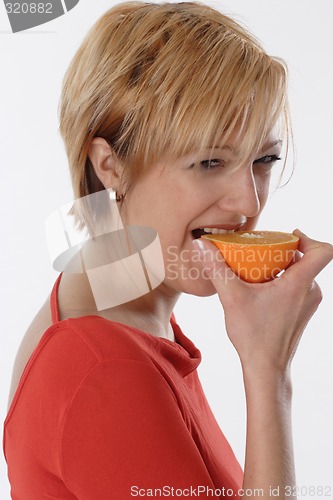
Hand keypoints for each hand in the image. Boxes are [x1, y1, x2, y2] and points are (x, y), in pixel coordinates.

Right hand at [193, 229, 332, 375]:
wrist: (267, 369)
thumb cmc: (255, 336)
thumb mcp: (231, 297)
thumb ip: (216, 268)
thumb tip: (201, 244)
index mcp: (300, 283)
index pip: (324, 250)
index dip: (309, 237)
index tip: (289, 236)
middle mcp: (311, 291)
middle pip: (308, 260)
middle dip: (285, 252)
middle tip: (262, 251)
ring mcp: (308, 304)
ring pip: (302, 274)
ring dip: (282, 268)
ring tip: (258, 270)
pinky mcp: (302, 313)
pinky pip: (298, 288)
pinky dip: (282, 283)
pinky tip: (260, 290)